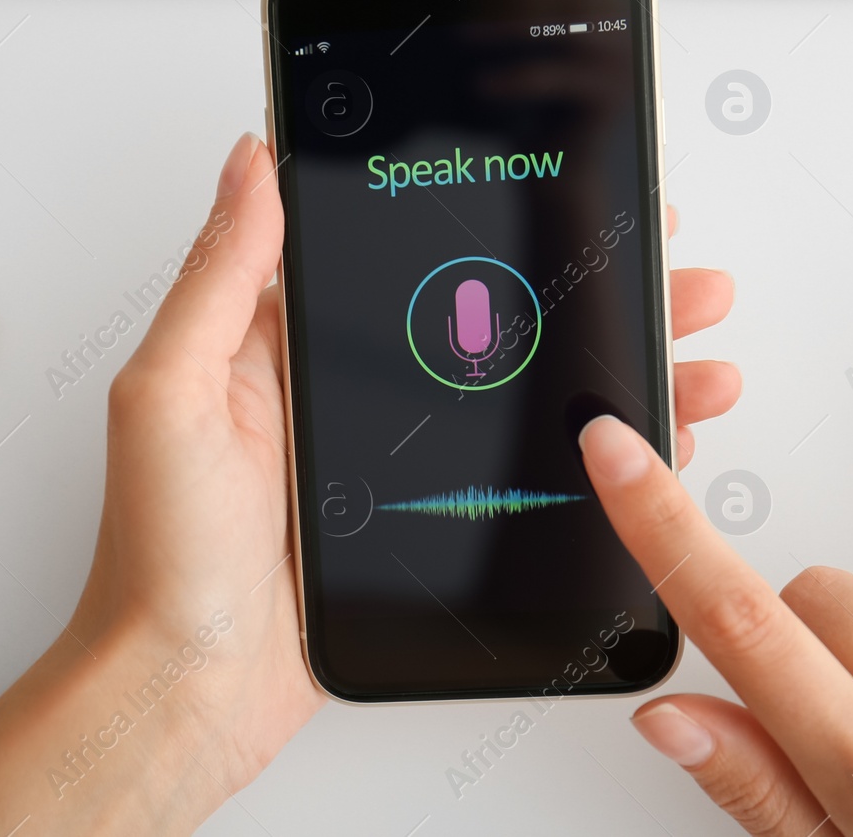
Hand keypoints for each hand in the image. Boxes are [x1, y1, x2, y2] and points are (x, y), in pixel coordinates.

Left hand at [0, 133, 740, 834]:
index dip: (505, 212)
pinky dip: (597, 453)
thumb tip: (254, 160)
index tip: (576, 189)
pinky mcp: (433, 520)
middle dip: (596, 288)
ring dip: (616, 365)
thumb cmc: (164, 556)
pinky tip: (647, 442)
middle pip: (500, 314)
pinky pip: (530, 470)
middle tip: (673, 267)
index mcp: (298, 341)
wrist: (188, 692)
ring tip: (688, 348)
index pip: (417, 247)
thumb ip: (221, 277)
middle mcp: (360, 388)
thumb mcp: (174, 394)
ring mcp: (404, 456)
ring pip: (532, 388)